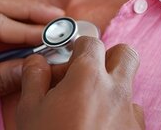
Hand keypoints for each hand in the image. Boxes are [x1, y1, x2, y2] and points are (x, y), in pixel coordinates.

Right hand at [17, 37, 144, 129]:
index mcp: (88, 76)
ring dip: (111, 91)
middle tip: (87, 74)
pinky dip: (117, 116)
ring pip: (129, 87)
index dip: (76, 49)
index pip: (90, 41)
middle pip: (125, 54)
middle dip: (108, 58)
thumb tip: (38, 63)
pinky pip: (132, 115)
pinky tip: (97, 129)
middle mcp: (116, 90)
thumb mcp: (28, 108)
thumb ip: (34, 76)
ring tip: (87, 110)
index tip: (65, 63)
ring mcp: (131, 114)